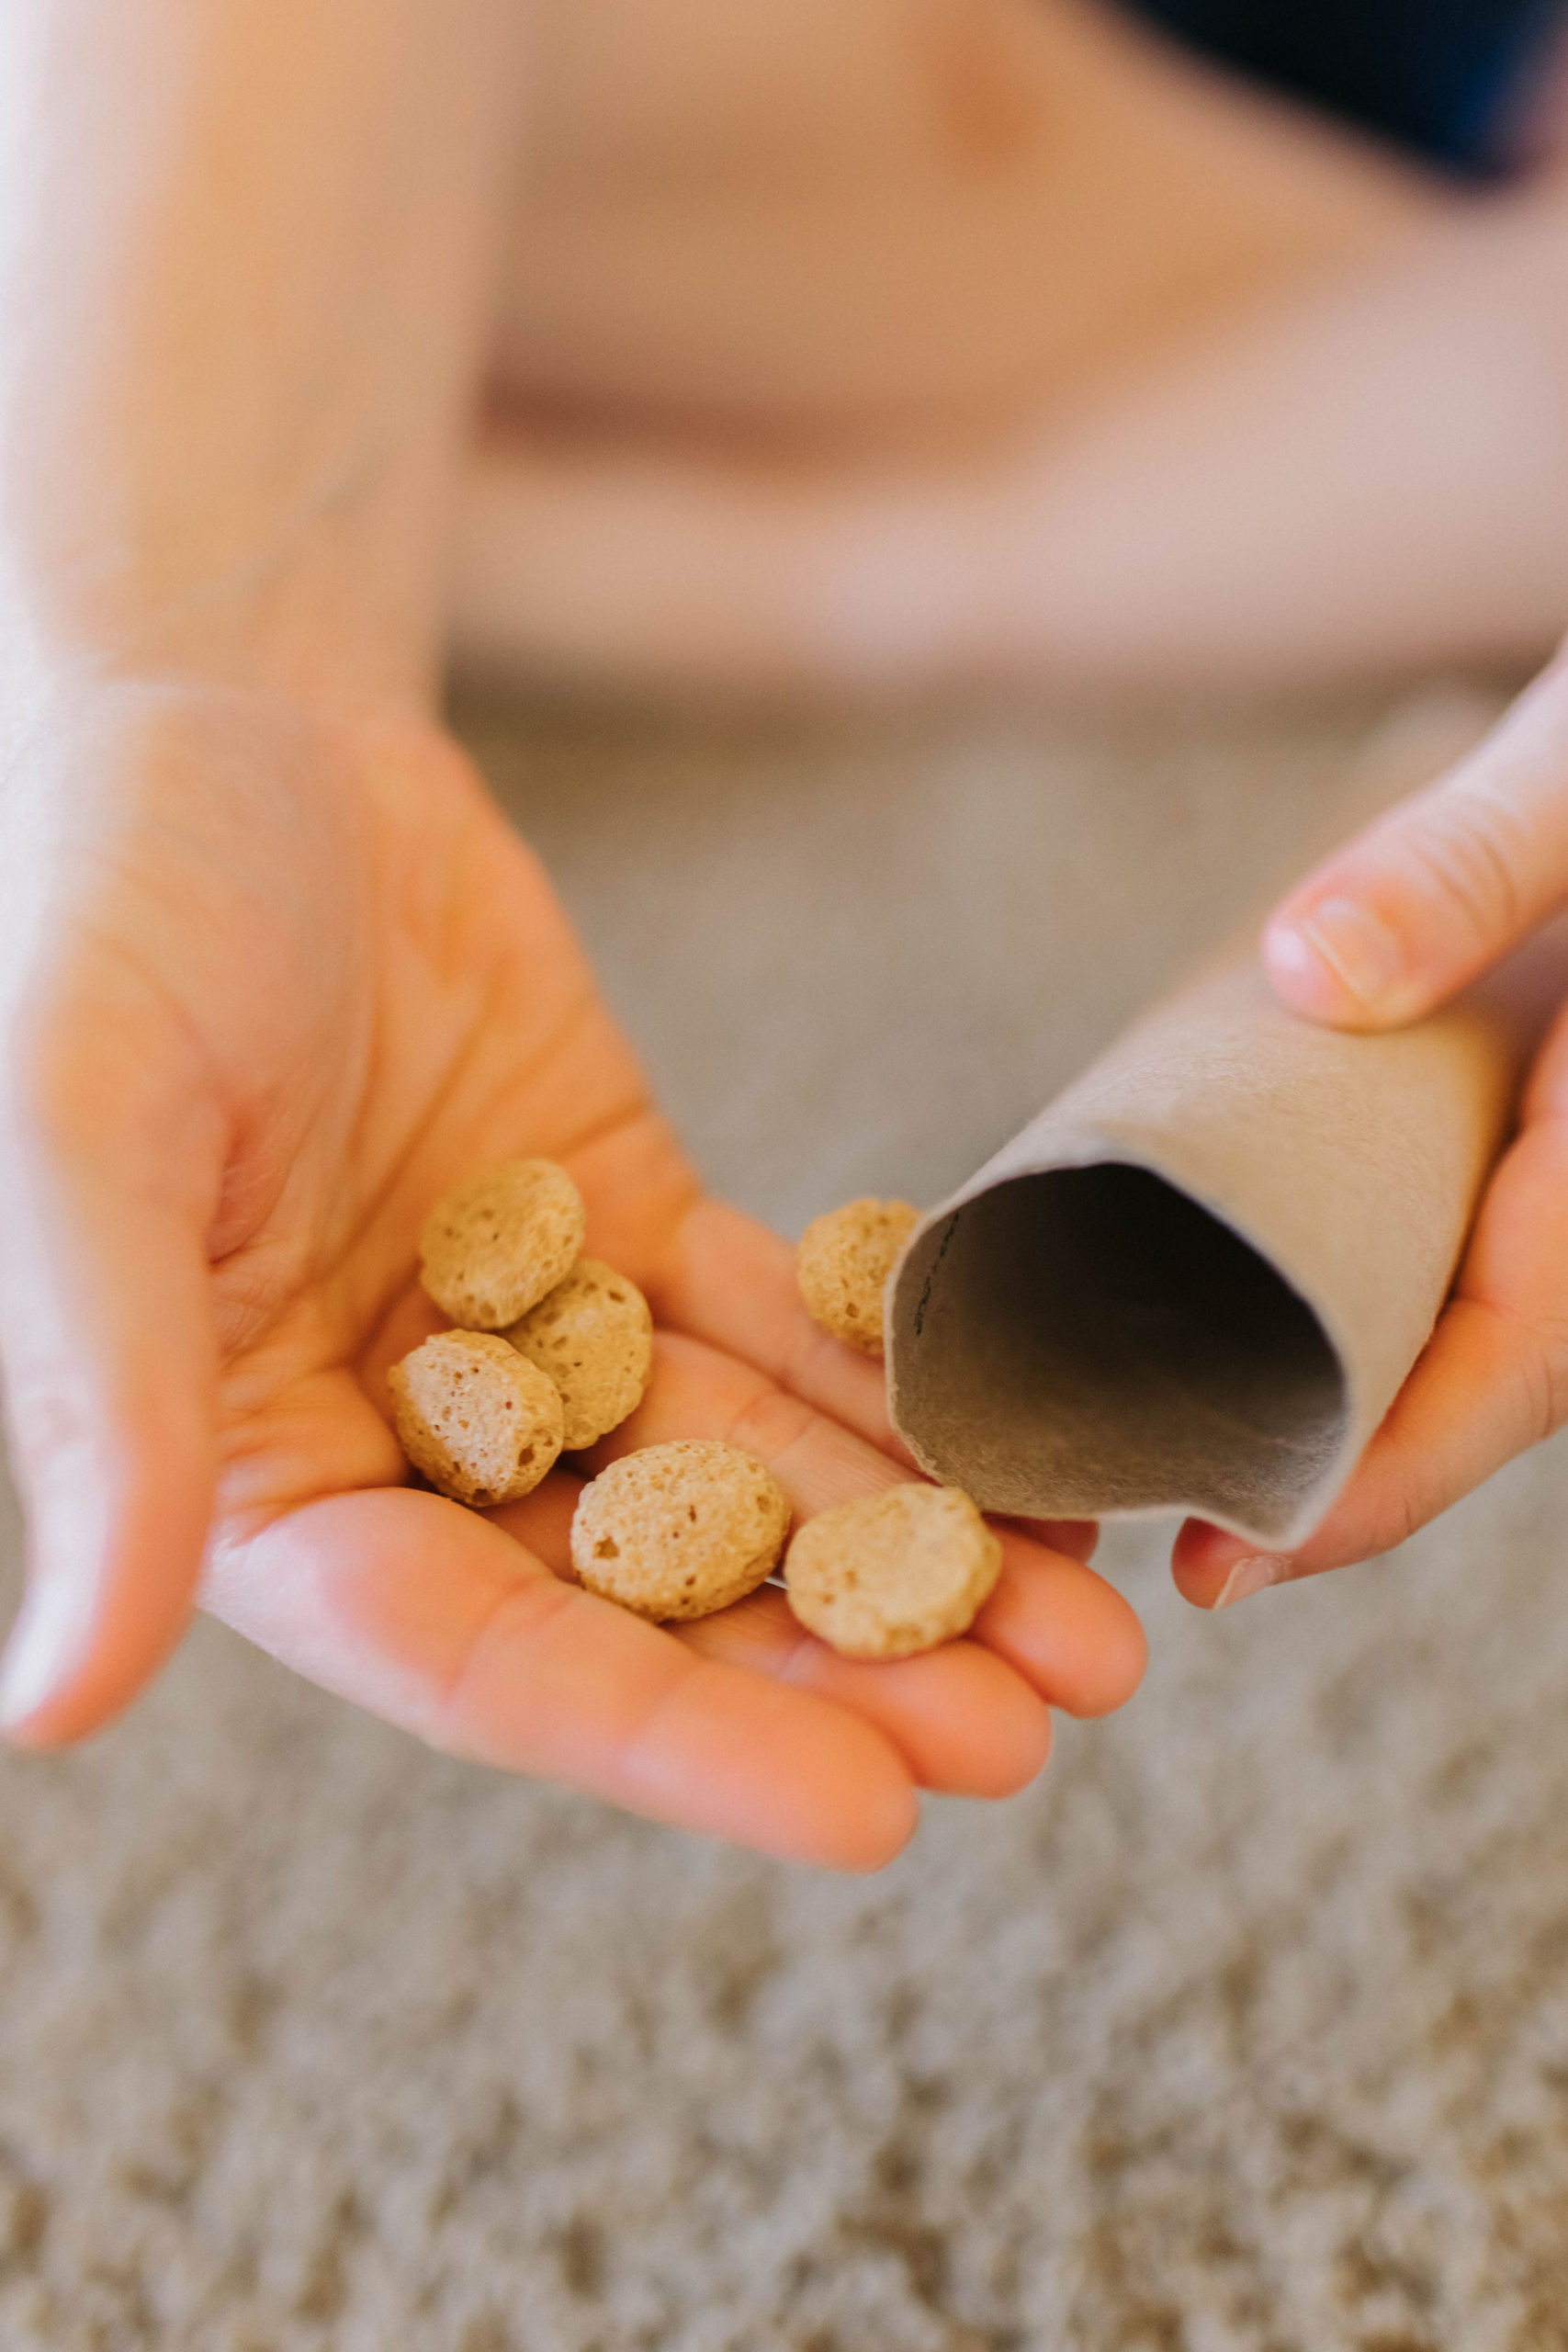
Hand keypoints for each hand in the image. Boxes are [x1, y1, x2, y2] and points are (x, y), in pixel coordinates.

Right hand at [0, 680, 1143, 1865]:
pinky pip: (771, 1316)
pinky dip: (888, 1380)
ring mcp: (532, 1329)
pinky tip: (1024, 1438)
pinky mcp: (623, 1214)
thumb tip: (52, 1707)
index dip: (668, 1742)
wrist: (234, 712)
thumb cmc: (108, 909)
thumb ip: (107, 1418)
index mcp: (255, 1471)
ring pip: (736, 1473)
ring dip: (905, 1550)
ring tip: (1089, 1621)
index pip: (477, 1653)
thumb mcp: (84, 1144)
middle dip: (836, 1664)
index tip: (869, 1814)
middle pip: (644, 1593)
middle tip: (1030, 1730)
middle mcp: (404, 1433)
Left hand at [1174, 640, 1567, 1608]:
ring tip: (1169, 1460)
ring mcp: (1567, 1181)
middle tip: (1148, 1540)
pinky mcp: (1530, 1143)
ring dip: (1334, 1410)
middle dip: (1323, 1482)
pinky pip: (1454, 1263)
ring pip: (1465, 1337)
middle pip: (1472, 1387)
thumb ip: (1471, 862)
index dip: (1372, 1486)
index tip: (1229, 1566)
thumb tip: (1311, 970)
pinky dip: (1358, 1313)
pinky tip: (1246, 1328)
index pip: (1509, 1368)